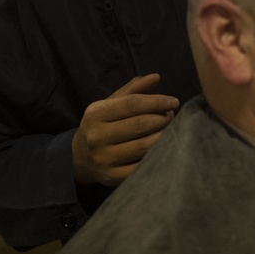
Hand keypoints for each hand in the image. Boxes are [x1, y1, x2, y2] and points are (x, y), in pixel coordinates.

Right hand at [71, 73, 177, 187]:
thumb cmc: (102, 125)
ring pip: (144, 146)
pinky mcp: (112, 177)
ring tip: (170, 129)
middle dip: (162, 118)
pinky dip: (157, 156)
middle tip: (171, 116)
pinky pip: (142, 166)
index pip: (132, 104)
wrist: (81, 157)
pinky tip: (163, 148)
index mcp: (95, 113)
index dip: (157, 101)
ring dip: (163, 136)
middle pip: (140, 124)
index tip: (174, 101)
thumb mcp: (110, 104)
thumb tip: (156, 77)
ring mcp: (104, 158)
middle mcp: (97, 136)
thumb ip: (133, 90)